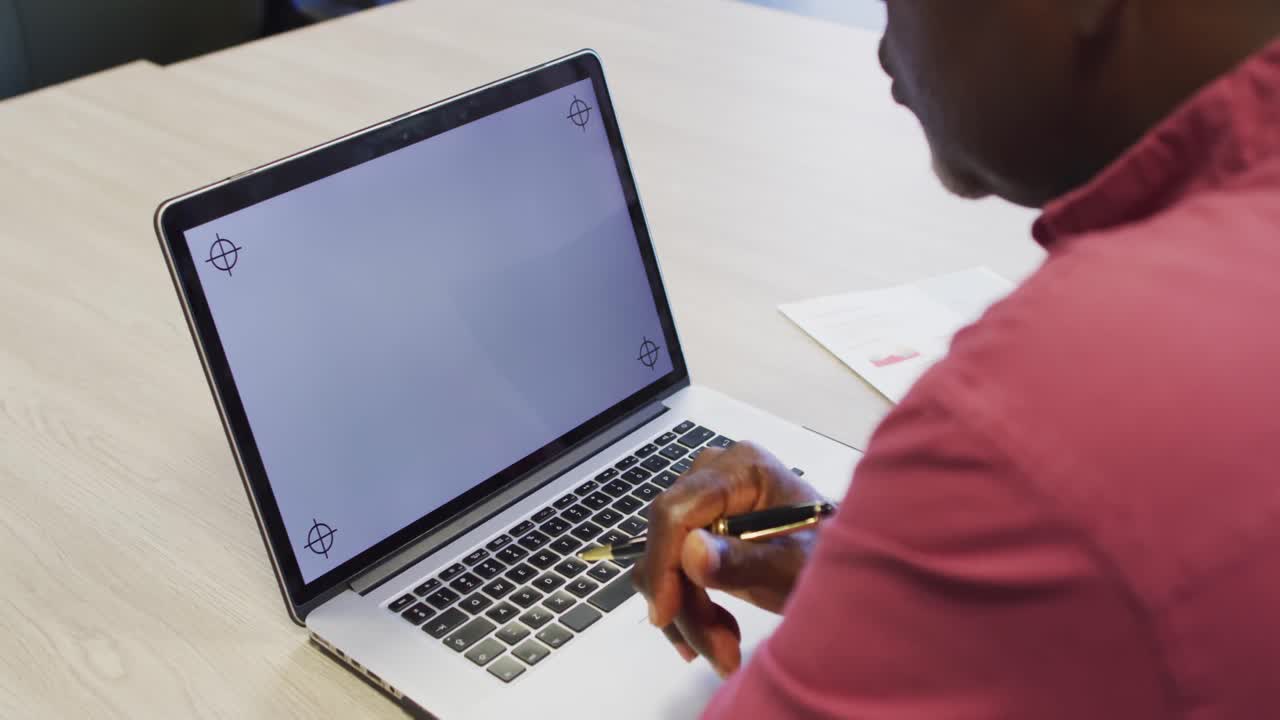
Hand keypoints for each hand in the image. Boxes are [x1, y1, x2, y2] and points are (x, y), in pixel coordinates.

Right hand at [633, 441, 824, 676]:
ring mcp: (704, 498)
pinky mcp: (700, 525)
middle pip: (668, 539)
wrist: (848, 567)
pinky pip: (672, 567)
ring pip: (664, 561)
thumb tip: (691, 551)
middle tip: (719, 653)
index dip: (664, 564)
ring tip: (725, 653)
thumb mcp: (795, 567)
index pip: (676, 511)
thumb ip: (746, 561)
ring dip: (687, 613)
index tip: (666, 616)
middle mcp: (714, 473)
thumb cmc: (833, 562)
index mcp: (741, 468)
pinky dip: (688, 607)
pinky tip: (718, 636)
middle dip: (685, 602)